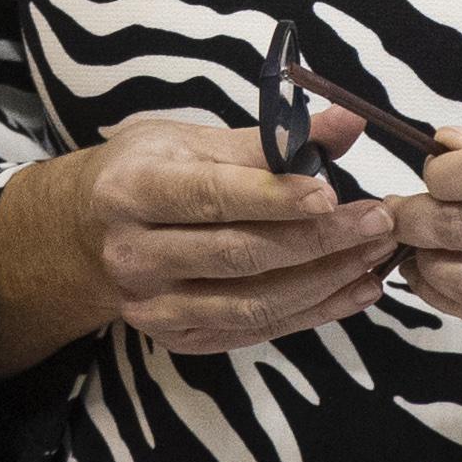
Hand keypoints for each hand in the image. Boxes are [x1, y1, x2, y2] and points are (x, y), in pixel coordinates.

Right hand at [0, 106, 393, 362]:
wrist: (82, 236)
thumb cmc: (145, 172)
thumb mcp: (189, 139)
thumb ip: (270, 138)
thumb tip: (348, 122)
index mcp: (132, 191)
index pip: (211, 197)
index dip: (274, 198)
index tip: (333, 193)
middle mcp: (136, 256)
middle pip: (239, 255)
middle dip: (318, 240)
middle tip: (379, 221)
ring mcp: (155, 308)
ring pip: (253, 303)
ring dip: (325, 281)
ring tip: (376, 255)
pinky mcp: (180, 340)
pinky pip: (256, 331)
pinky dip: (312, 312)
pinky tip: (354, 289)